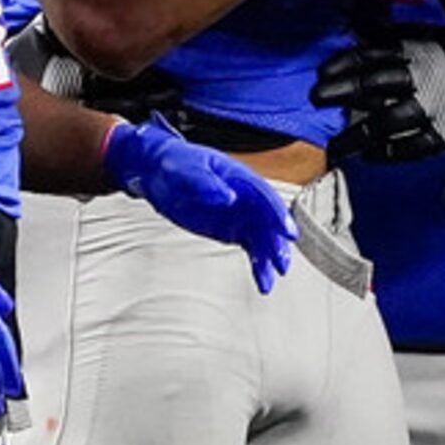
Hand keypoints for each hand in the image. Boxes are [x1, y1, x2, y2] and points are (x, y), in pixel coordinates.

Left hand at [104, 115, 295, 291]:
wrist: (157, 172)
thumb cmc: (175, 164)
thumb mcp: (186, 170)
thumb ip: (205, 183)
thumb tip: (227, 197)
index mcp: (241, 179)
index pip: (266, 198)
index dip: (278, 215)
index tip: (287, 232)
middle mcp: (247, 198)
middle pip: (269, 222)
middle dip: (277, 244)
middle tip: (280, 263)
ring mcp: (241, 216)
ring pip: (263, 239)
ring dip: (269, 258)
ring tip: (269, 280)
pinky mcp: (232, 230)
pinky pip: (251, 248)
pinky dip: (258, 264)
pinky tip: (262, 280)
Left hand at [316, 34, 444, 162]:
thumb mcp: (443, 35)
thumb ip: (405, 36)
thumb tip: (361, 25)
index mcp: (421, 50)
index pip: (372, 54)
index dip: (344, 64)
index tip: (323, 72)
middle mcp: (421, 78)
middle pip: (370, 86)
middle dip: (341, 92)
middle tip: (317, 99)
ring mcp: (433, 108)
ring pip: (383, 122)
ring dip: (356, 133)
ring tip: (335, 145)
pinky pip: (409, 148)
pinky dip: (387, 152)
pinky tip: (370, 156)